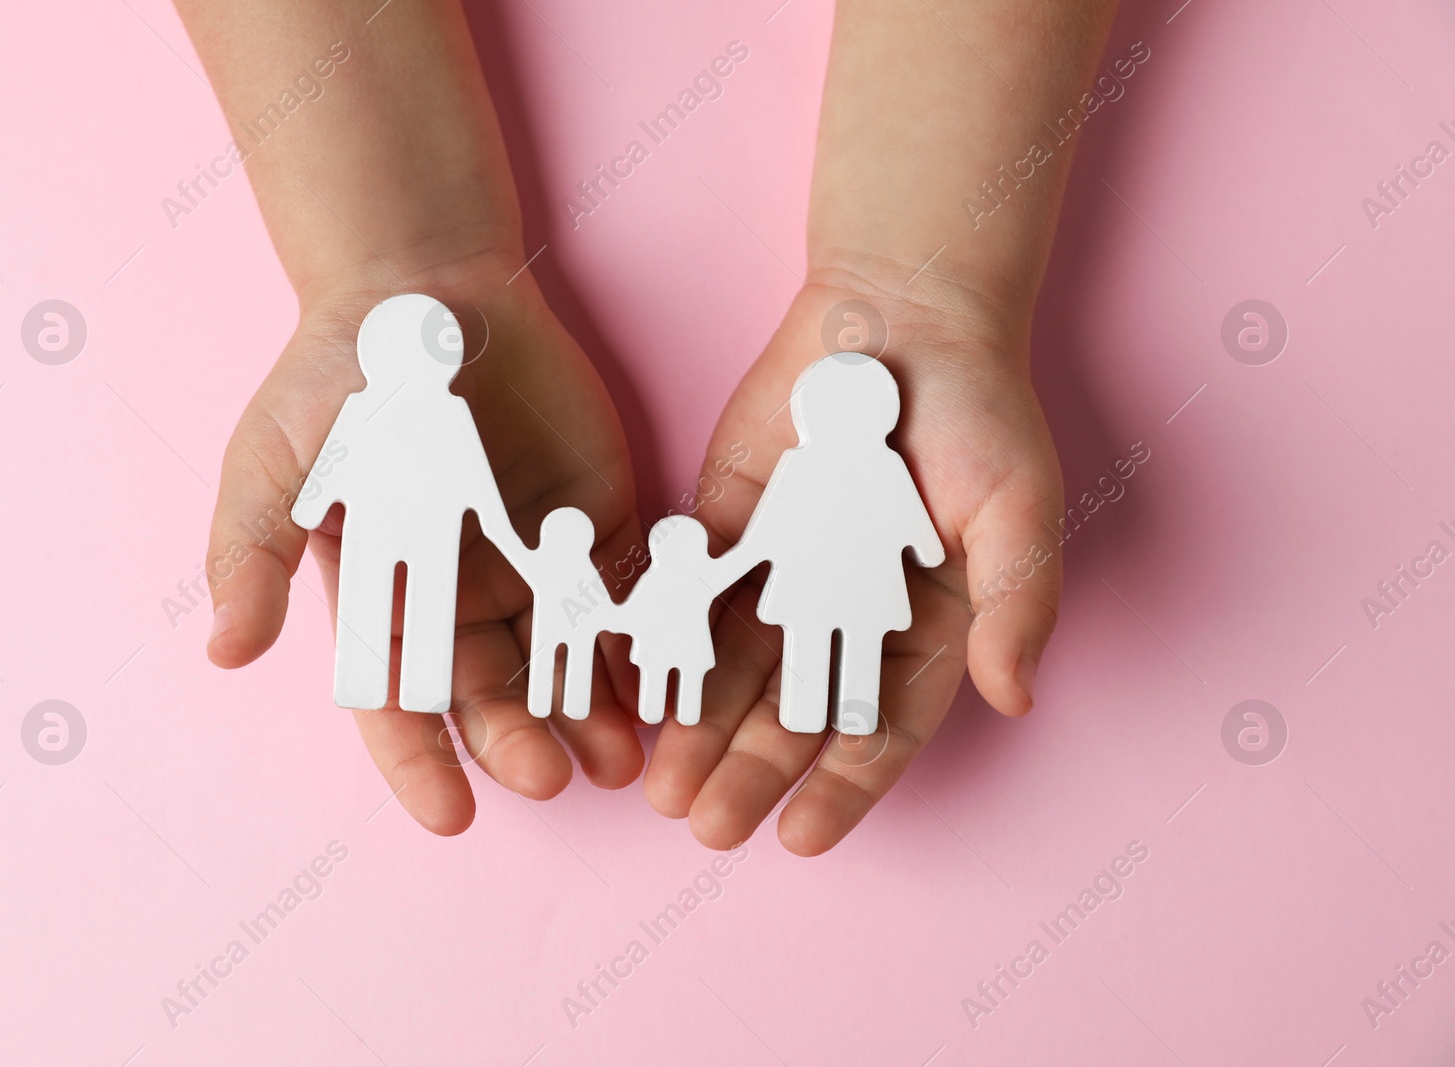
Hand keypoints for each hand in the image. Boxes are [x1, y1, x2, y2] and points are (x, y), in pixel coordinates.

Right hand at [204, 254, 645, 833]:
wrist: (424, 290)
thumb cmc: (334, 378)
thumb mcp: (273, 462)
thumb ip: (256, 554)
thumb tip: (227, 654)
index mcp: (387, 598)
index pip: (401, 704)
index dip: (422, 762)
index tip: (452, 814)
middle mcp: (464, 596)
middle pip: (495, 694)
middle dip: (521, 740)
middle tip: (552, 776)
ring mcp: (535, 563)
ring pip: (567, 662)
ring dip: (593, 713)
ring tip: (624, 756)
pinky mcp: (598, 523)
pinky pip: (624, 595)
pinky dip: (642, 639)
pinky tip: (664, 679)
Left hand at [645, 263, 1063, 854]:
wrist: (902, 313)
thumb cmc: (980, 414)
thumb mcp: (1018, 512)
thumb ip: (1014, 606)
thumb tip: (1015, 698)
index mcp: (921, 627)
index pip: (878, 729)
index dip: (842, 789)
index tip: (799, 838)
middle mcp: (843, 615)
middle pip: (792, 713)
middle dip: (751, 772)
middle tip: (705, 826)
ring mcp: (782, 573)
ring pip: (733, 668)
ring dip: (699, 728)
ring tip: (663, 786)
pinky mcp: (728, 528)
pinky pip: (693, 596)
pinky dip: (667, 644)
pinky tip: (639, 691)